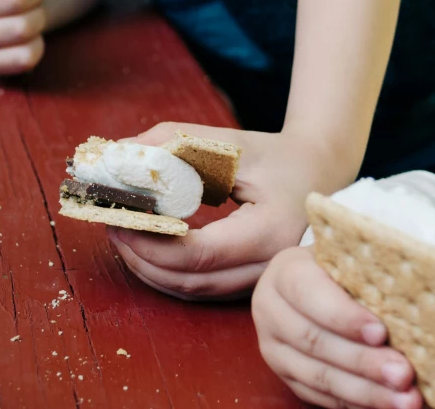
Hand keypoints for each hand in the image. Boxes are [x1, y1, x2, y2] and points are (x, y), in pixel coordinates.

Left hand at [107, 121, 359, 300]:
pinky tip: (148, 247)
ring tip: (122, 234)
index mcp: (270, 232)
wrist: (323, 173)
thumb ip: (175, 143)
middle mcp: (268, 267)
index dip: (150, 242)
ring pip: (193, 292)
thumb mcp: (231, 143)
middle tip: (110, 224)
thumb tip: (119, 154)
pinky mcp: (250, 283)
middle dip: (141, 258)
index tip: (118, 217)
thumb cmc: (279, 156)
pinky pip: (202, 289)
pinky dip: (168, 272)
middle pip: (190, 282)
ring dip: (150, 268)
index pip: (198, 255)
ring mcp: (261, 281)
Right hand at [253, 247, 422, 408]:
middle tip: (403, 374)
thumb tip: (412, 295)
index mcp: (286, 272)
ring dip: (365, 392)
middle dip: (363, 361)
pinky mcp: (285, 375)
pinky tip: (385, 404)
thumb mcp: (348, 257)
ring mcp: (274, 347)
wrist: (313, 281)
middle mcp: (271, 310)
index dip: (345, 316)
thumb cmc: (343, 265)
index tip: (381, 333)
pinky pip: (319, 396)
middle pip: (314, 341)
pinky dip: (355, 403)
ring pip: (318, 376)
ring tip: (404, 399)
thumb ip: (368, 273)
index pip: (310, 294)